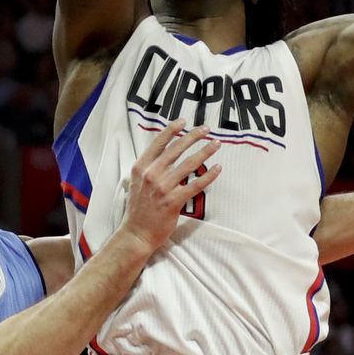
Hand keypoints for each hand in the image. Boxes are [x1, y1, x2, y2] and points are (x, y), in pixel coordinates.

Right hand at [121, 119, 220, 253]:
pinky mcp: (174, 201)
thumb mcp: (136, 182)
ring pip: (189, 164)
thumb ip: (148, 168)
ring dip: (205, 151)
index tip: (184, 121)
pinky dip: (209, 175)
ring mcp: (163, 188)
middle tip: (206, 128)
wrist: (136, 234)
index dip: (172, 129)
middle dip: (193, 136)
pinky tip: (218, 168)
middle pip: (177, 149)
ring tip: (216, 144)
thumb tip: (163, 155)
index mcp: (141, 167)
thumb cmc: (138, 209)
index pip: (159, 143)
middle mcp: (152, 174)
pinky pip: (196, 185)